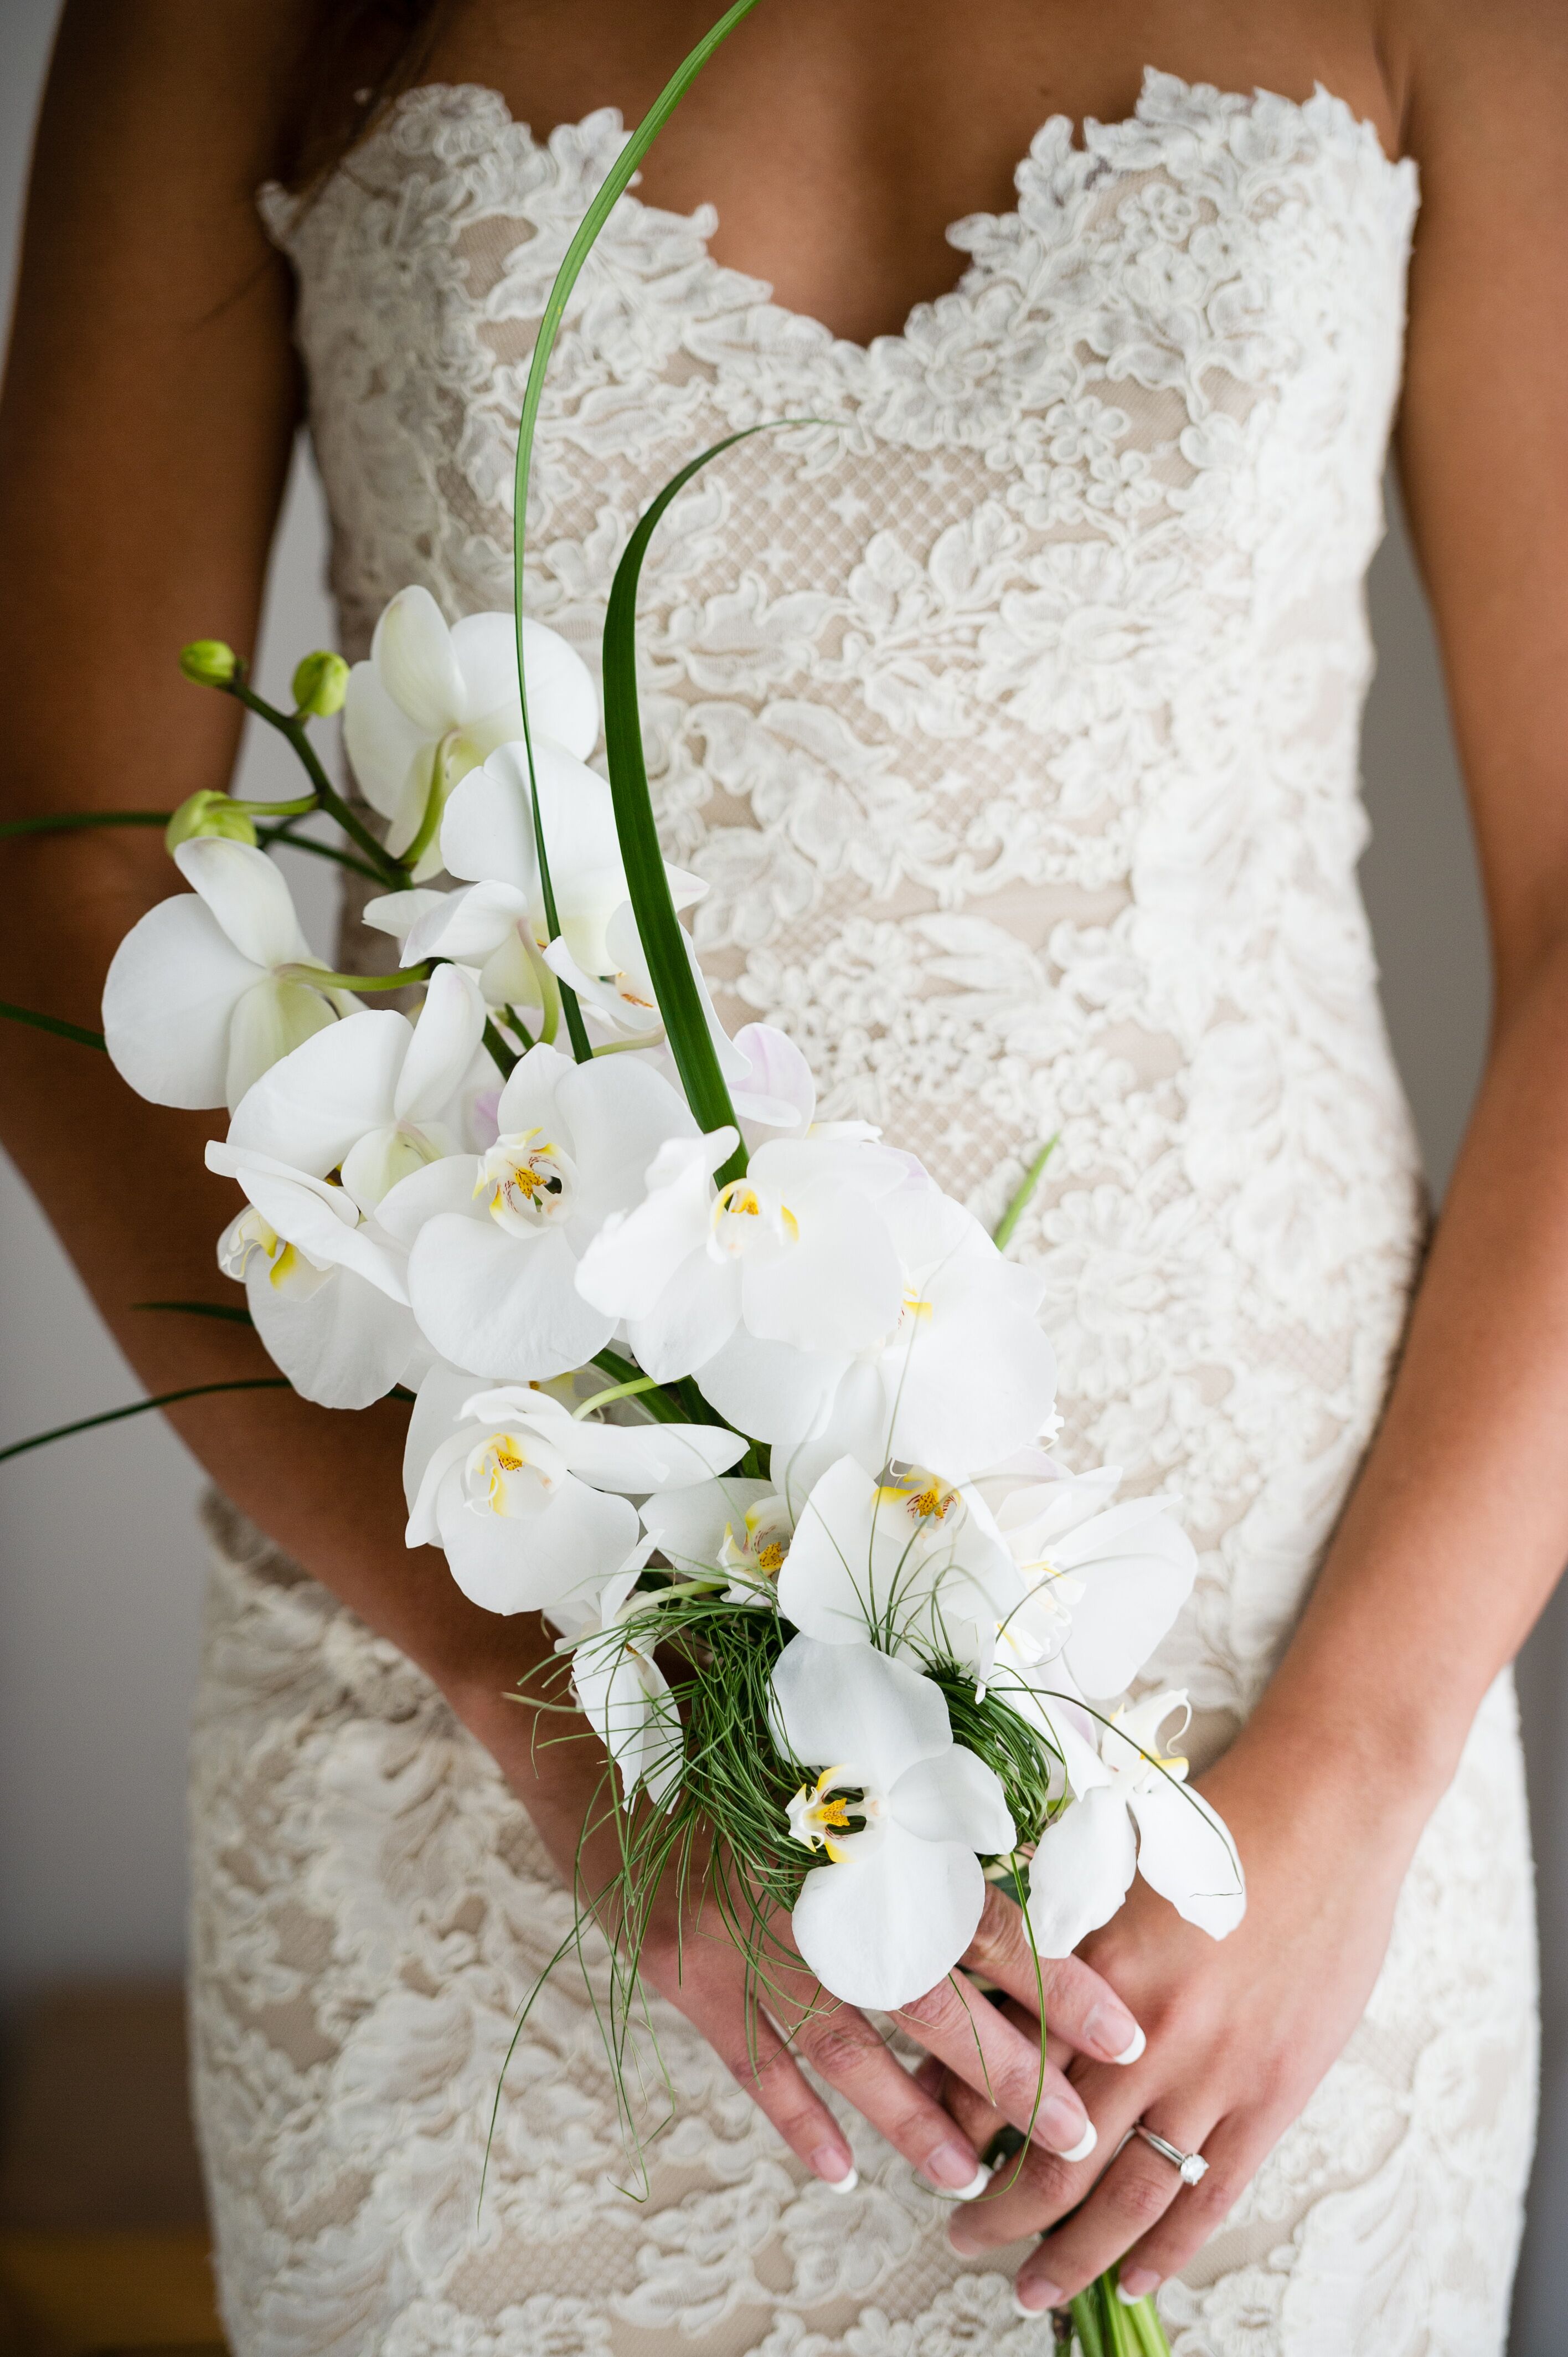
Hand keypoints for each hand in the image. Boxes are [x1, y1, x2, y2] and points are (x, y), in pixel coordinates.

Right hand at [463, 1672, 1145, 2198]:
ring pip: (840, 2045)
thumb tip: (997, 1818)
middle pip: (925, 1995)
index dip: (1052, 1976)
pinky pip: (746, 2057)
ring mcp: (735, 1934)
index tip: (1118, 2028)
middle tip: (1075, 2132)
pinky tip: (837, 2165)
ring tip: (967, 2173)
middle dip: (1006, 2069)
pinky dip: (790, 2115)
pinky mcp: (676, 1965)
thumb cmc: (702, 1695)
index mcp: (854, 1825)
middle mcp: (804, 1886)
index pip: (975, 1915)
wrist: (574, 1713)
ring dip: (909, 2114)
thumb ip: (895, 1770)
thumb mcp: (812, 1719)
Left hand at [939, 1723, 1424, 2306]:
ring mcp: (1215, 2073)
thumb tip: (992, 2000)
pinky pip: (1210, 2196)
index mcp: (1093, 1969)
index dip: (957, 2124)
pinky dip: (1167, 2250)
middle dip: (998, 2215)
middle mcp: (1145, 2034)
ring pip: (1126, 2197)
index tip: (933, 2146)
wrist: (1329, 1812)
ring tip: (1031, 2286)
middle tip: (963, 2239)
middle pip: (1054, 2158)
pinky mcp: (1273, 2094)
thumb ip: (1057, 1939)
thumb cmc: (1215, 1826)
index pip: (1002, 2073)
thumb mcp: (1112, 1868)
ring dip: (1071, 2254)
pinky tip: (1133, 2280)